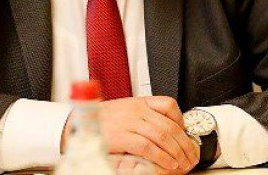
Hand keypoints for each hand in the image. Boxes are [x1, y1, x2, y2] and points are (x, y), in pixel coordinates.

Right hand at [63, 96, 198, 173]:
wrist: (77, 125)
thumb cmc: (100, 121)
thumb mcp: (124, 111)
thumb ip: (141, 115)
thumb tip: (161, 127)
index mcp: (138, 102)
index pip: (168, 104)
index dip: (181, 119)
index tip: (185, 132)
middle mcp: (136, 110)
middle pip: (169, 124)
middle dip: (184, 142)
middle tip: (191, 154)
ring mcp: (129, 122)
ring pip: (162, 136)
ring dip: (176, 152)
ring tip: (182, 162)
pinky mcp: (122, 137)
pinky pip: (148, 147)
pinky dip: (161, 157)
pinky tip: (168, 164)